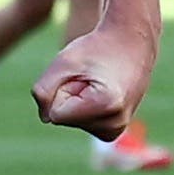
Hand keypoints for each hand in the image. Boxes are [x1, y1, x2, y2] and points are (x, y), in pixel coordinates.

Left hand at [31, 17, 152, 137]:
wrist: (131, 43)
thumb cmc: (97, 48)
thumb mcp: (63, 61)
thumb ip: (42, 91)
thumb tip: (46, 118)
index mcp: (105, 106)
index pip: (55, 114)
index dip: (62, 89)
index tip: (84, 74)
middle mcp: (115, 124)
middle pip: (64, 119)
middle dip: (70, 96)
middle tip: (92, 77)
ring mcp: (116, 130)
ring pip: (72, 122)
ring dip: (77, 101)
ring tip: (98, 82)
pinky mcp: (113, 131)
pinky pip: (81, 123)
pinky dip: (84, 107)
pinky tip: (101, 92)